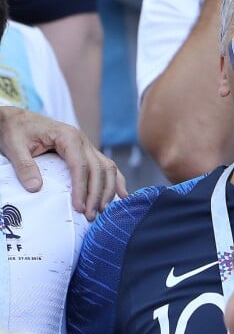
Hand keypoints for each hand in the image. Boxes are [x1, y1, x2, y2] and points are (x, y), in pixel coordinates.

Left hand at [0, 107, 127, 219]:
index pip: (81, 165)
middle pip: (98, 169)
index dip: (82, 187)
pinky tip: (120, 195)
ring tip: (103, 210)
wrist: (16, 118)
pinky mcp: (87, 152)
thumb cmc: (16, 131)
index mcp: (68, 136)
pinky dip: (115, 180)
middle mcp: (83, 140)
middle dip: (97, 193)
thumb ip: (24, 166)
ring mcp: (87, 146)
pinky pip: (106, 166)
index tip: (79, 207)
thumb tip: (36, 188)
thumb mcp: (14, 146)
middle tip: (91, 215)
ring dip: (108, 189)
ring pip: (107, 168)